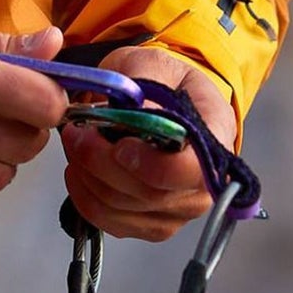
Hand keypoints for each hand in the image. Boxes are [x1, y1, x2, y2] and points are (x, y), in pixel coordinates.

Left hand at [61, 47, 237, 240]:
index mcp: (216, 138)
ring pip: (121, 209)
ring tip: (76, 145)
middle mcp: (203, 185)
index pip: (191, 170)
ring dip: (88, 177)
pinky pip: (108, 222)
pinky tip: (79, 171)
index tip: (120, 146)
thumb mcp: (153, 65)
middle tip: (77, 135)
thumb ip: (142, 83)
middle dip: (102, 164)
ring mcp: (176, 212)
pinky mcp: (148, 228)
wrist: (163, 107)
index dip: (151, 165)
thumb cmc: (164, 86)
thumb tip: (133, 112)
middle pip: (148, 193)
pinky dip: (84, 196)